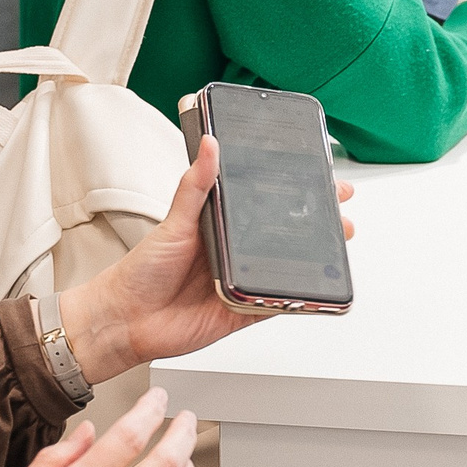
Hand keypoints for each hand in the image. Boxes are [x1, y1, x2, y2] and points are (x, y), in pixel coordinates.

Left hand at [58, 135, 356, 383]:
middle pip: (283, 236)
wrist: (126, 321)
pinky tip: (312, 289)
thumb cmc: (141, 271)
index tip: (320, 178)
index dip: (294, 193)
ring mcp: (241, 282)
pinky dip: (295, 299)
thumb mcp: (172, 221)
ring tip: (335, 245)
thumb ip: (195, 186)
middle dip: (316, 225)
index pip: (264, 203)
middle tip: (339, 213)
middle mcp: (234, 252)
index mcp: (220, 225)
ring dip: (312, 260)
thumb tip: (208, 145)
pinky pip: (276, 305)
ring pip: (286, 269)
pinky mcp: (242, 312)